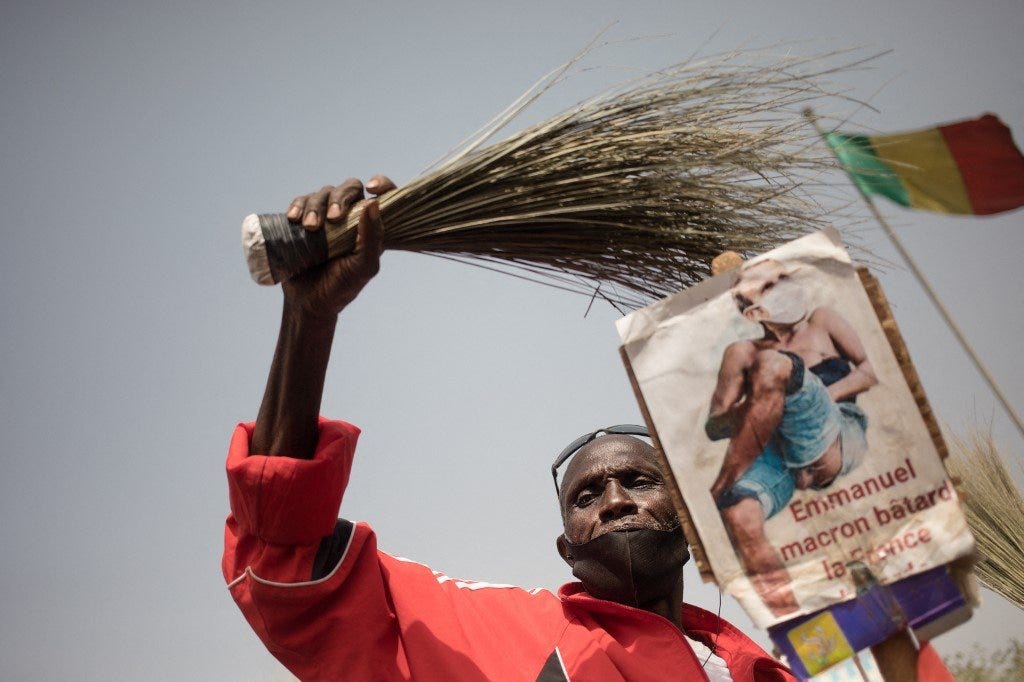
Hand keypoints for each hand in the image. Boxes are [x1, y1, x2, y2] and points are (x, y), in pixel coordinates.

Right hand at [282, 175, 396, 319]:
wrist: (308, 302)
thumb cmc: (341, 287)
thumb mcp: (362, 267)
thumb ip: (371, 238)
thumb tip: (373, 203)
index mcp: (371, 227)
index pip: (384, 196)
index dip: (382, 184)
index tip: (373, 187)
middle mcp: (350, 218)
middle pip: (350, 188)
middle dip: (340, 198)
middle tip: (332, 219)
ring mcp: (326, 217)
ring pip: (324, 193)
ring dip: (316, 206)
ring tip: (309, 228)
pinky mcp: (304, 219)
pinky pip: (302, 201)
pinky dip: (298, 205)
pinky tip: (294, 218)